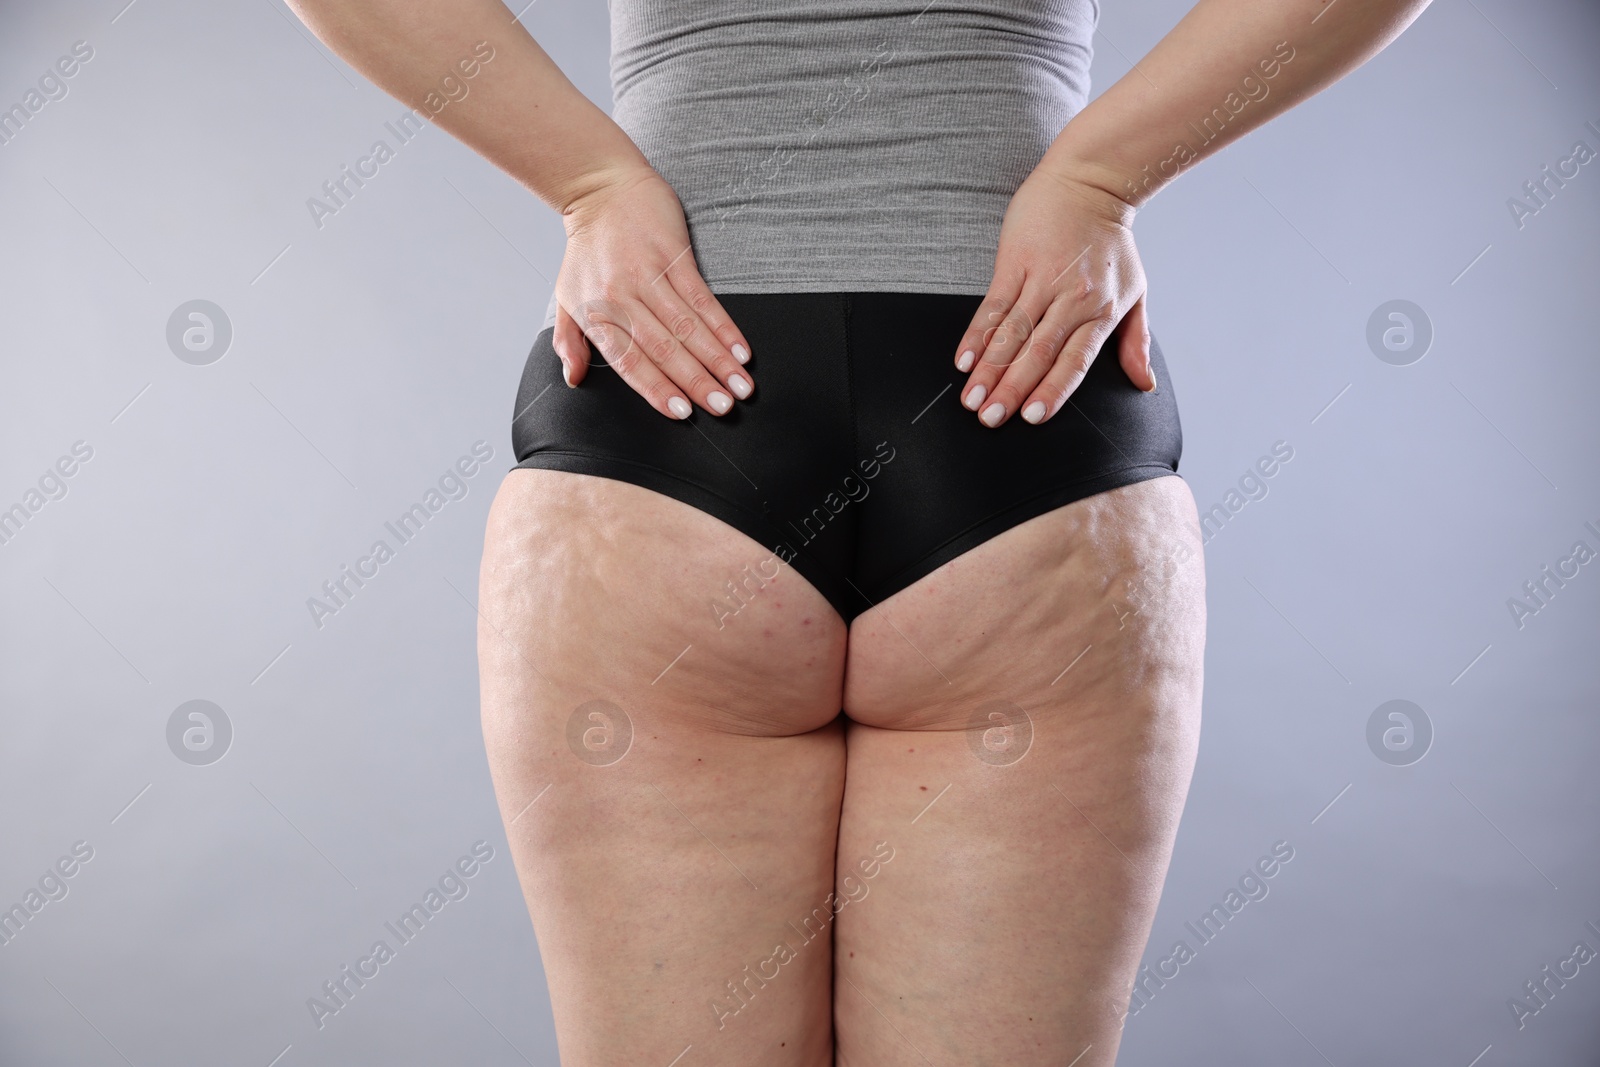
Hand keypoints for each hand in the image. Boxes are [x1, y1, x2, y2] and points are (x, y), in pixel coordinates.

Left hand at [552, 166, 753, 418]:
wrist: (600, 189)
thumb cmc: (586, 248)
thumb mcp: (566, 296)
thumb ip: (569, 341)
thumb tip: (574, 378)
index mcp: (595, 313)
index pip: (629, 362)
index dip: (657, 389)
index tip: (683, 413)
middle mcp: (621, 296)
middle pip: (665, 348)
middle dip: (697, 382)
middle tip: (723, 407)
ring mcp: (649, 274)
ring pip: (688, 326)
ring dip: (718, 359)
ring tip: (740, 385)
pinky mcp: (674, 254)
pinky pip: (702, 297)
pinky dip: (723, 326)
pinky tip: (740, 348)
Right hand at [953, 166, 1156, 427]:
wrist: (1091, 182)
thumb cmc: (1112, 242)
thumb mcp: (1136, 291)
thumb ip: (1136, 341)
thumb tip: (1144, 384)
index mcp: (1102, 311)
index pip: (1074, 361)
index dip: (1052, 389)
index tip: (1031, 416)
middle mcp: (1072, 298)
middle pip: (1037, 353)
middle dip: (1012, 389)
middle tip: (990, 419)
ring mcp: (1041, 279)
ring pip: (1011, 334)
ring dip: (988, 369)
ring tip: (971, 399)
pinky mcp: (1014, 262)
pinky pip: (993, 306)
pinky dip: (977, 335)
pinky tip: (964, 360)